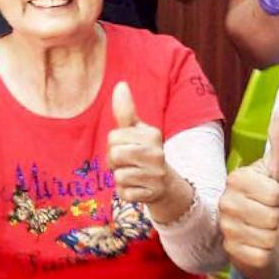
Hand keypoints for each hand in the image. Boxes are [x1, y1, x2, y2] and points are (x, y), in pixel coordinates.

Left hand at [107, 81, 171, 204]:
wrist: (165, 184)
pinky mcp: (151, 194)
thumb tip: (120, 84)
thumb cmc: (144, 152)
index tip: (126, 147)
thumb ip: (126, 111)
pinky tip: (137, 187)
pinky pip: (124, 193)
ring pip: (118, 176)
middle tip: (127, 163)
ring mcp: (156, 175)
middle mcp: (157, 153)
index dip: (113, 144)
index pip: (113, 137)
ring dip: (120, 178)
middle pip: (114, 155)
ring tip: (133, 174)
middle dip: (114, 161)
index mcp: (152, 134)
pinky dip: (126, 192)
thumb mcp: (137, 131)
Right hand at [219, 107, 278, 271]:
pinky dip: (269, 253)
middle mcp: (226, 203)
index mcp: (236, 179)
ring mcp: (227, 229)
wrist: (272, 236)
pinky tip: (261, 245)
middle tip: (274, 215)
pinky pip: (262, 255)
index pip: (276, 194)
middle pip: (273, 217)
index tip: (277, 197)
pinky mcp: (232, 254)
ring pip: (268, 237)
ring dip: (276, 236)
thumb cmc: (276, 200)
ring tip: (268, 230)